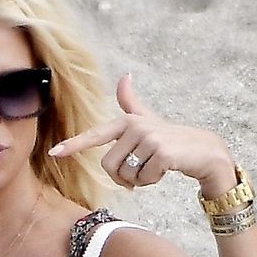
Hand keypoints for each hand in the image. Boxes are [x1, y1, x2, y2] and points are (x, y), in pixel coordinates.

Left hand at [47, 72, 232, 191]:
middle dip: (123, 178)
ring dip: (140, 180)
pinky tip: (166, 169)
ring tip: (155, 168)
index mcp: (126, 122)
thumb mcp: (149, 121)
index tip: (54, 153)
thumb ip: (132, 104)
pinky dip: (153, 181)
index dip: (74, 145)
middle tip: (140, 174)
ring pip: (126, 175)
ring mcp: (148, 137)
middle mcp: (134, 126)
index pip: (96, 135)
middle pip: (109, 167)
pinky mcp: (160, 152)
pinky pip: (143, 179)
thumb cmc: (172, 139)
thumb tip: (125, 75)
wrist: (202, 151)